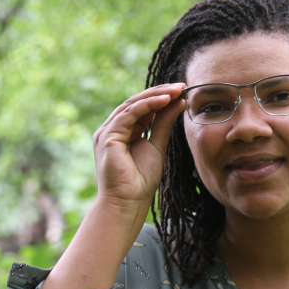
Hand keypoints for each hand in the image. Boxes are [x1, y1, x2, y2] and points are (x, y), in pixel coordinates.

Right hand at [92, 83, 186, 209]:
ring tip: (176, 90)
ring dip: (156, 96)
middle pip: (137, 103)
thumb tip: (178, 102)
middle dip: (160, 93)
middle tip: (181, 86)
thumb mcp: (157, 145)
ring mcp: (107, 132)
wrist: (128, 202)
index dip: (161, 97)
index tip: (182, 91)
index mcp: (122, 131)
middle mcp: (112, 129)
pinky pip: (128, 114)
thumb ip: (164, 124)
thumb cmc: (141, 180)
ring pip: (132, 105)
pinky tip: (164, 100)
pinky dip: (147, 105)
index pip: (142, 108)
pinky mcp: (107, 137)